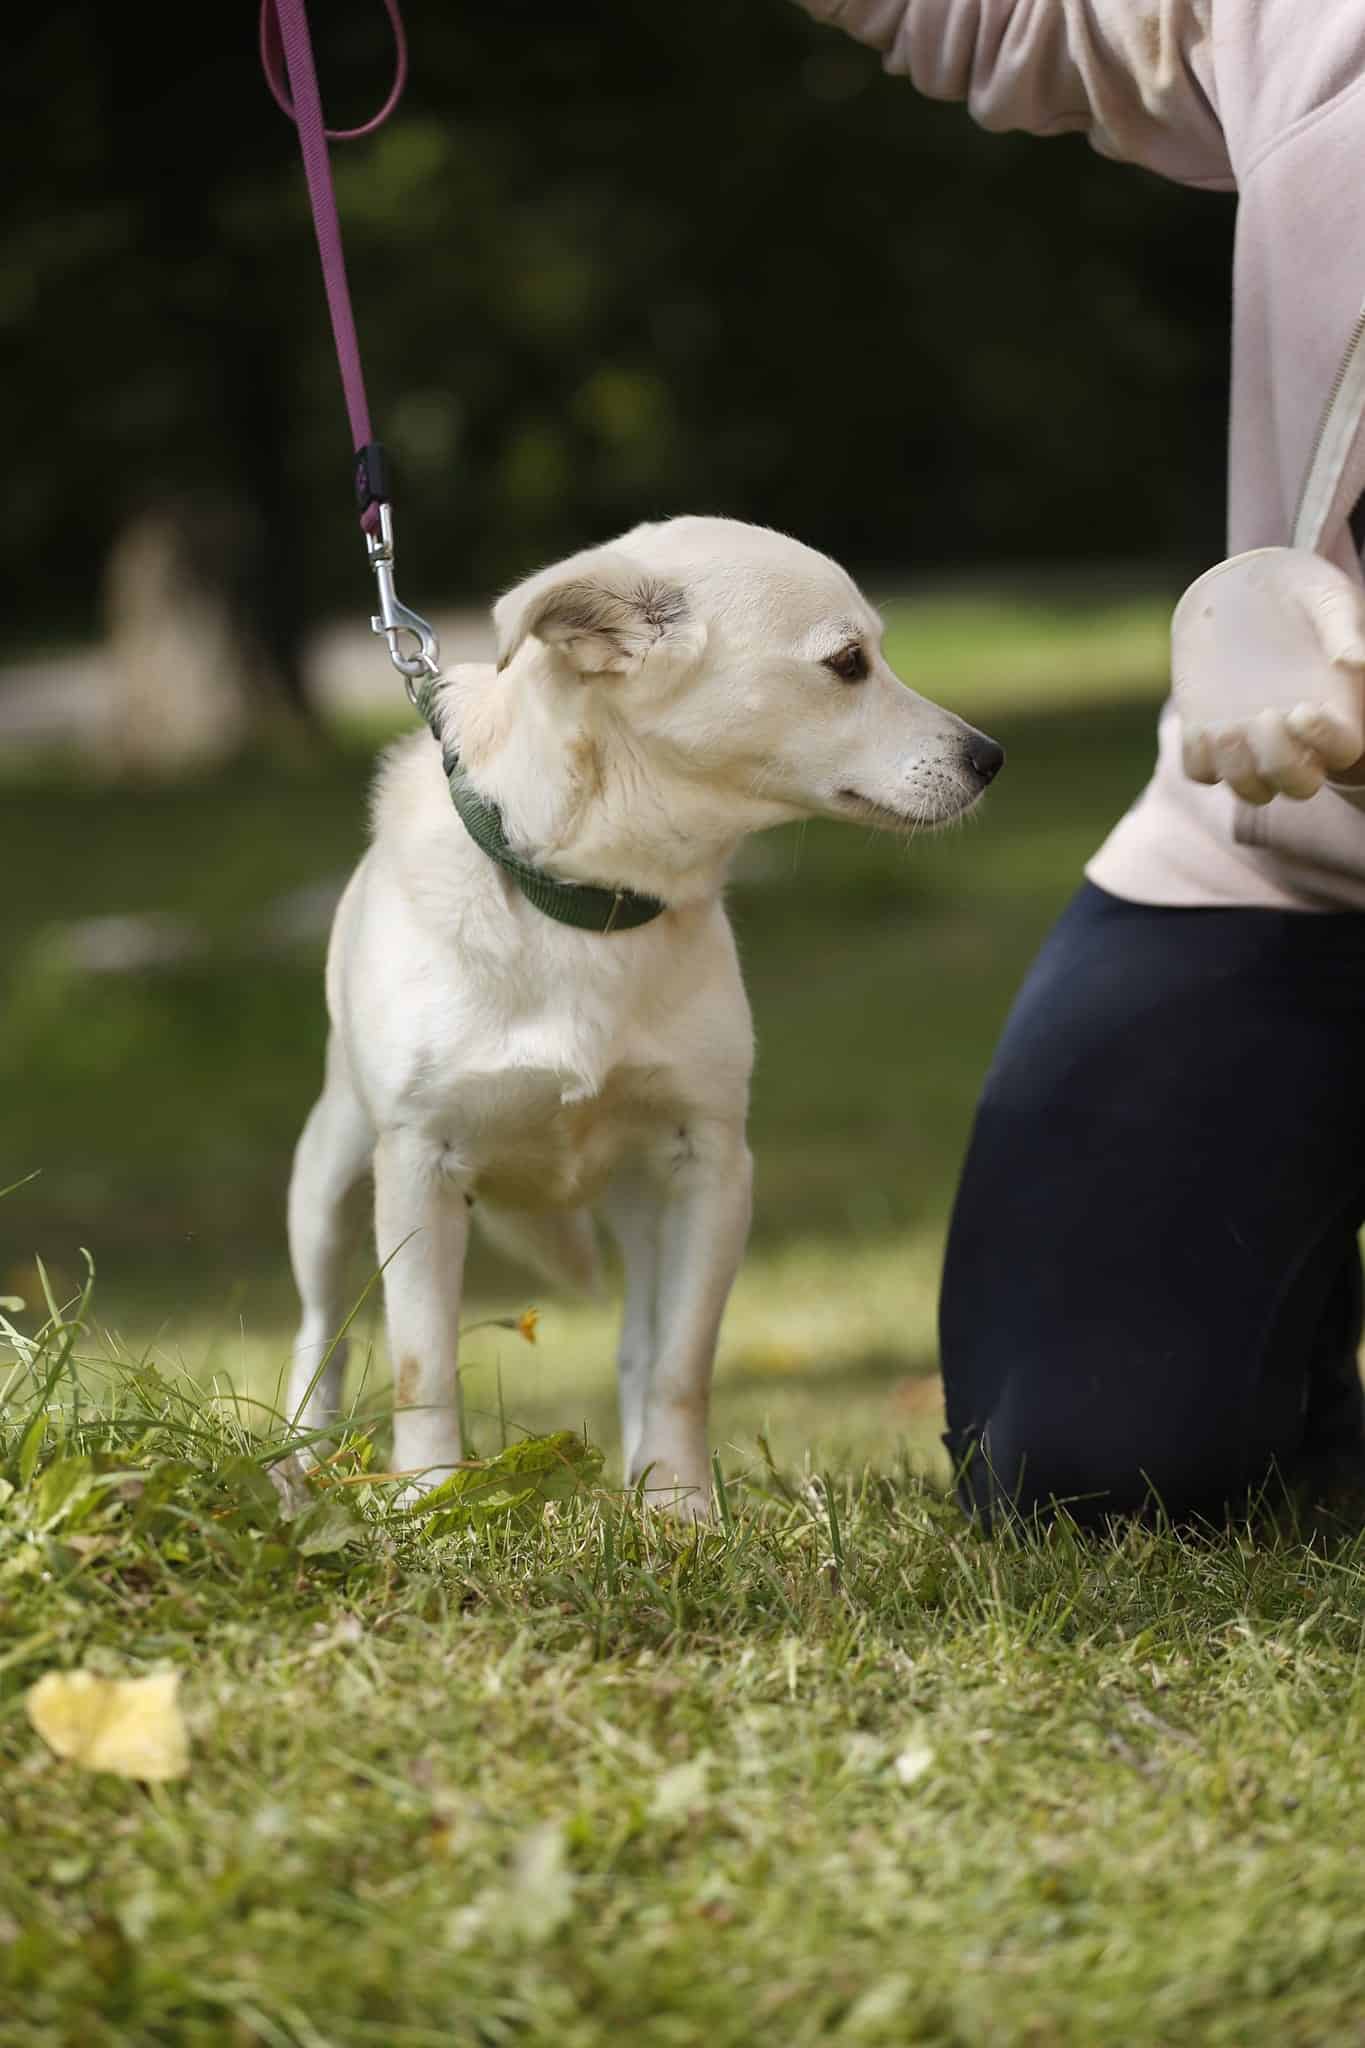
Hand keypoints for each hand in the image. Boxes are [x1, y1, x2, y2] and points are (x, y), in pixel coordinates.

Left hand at [1174, 549, 1364, 804]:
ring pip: (1251, 790)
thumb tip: (1353, 663)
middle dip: (1282, 765)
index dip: (1327, 743)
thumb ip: (1344, 627)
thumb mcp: (1325, 597)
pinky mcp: (1210, 734)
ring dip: (1238, 772)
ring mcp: (1251, 740)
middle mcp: (1296, 736)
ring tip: (1225, 728)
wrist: (1246, 584)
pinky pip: (1202, 772)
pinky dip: (1200, 762)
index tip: (1302, 709)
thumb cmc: (1300, 589)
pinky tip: (1199, 727)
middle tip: (1265, 717)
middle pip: (1299, 785)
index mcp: (1336, 708)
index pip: (1345, 751)